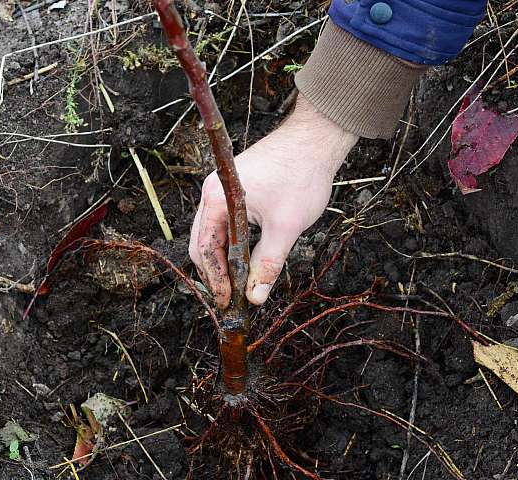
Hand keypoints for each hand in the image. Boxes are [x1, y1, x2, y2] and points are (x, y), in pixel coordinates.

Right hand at [189, 94, 357, 308]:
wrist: (315, 139)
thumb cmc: (301, 176)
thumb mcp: (285, 227)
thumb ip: (267, 264)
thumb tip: (255, 297)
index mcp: (217, 199)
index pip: (204, 249)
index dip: (215, 280)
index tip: (227, 303)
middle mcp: (213, 193)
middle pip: (202, 243)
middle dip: (215, 273)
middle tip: (231, 299)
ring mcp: (222, 189)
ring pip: (214, 234)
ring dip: (224, 259)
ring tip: (238, 285)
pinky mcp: (235, 189)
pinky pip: (226, 223)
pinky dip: (232, 244)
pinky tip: (245, 259)